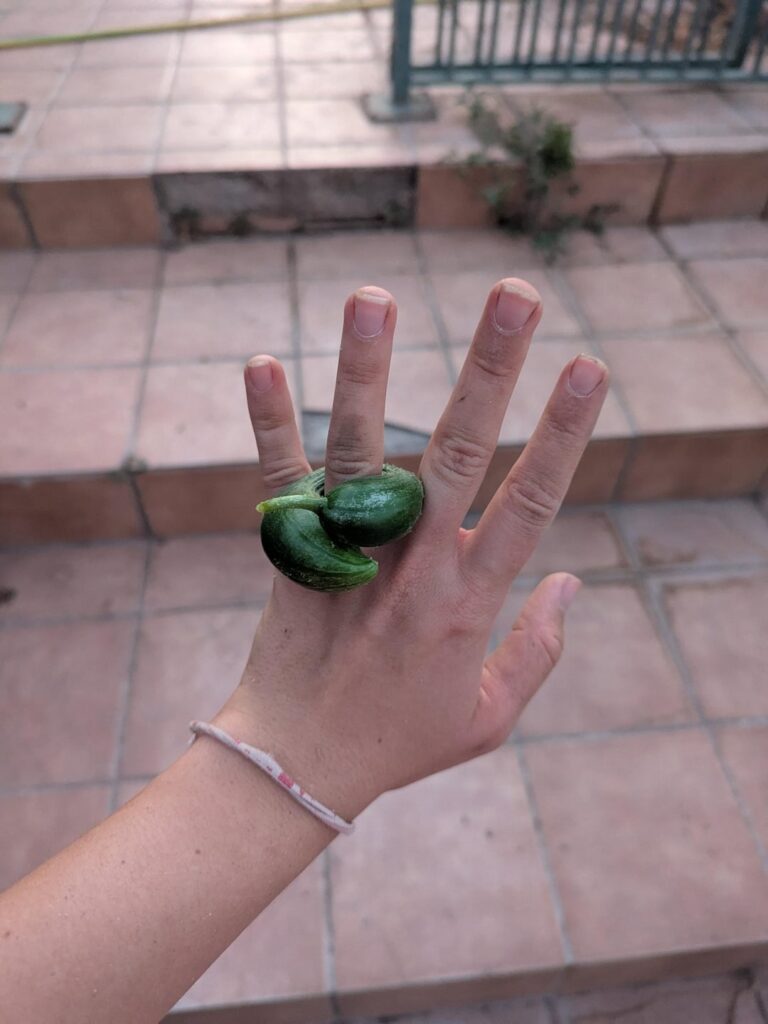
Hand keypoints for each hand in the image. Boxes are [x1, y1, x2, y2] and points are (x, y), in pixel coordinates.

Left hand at [218, 279, 607, 822]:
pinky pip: (280, 478)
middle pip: (457, 450)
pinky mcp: (294, 553)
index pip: (531, 501)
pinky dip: (270, 420)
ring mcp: (350, 553)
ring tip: (373, 297)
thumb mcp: (490, 717)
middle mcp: (413, 562)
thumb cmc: (400, 739)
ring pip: (361, 449)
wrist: (298, 762)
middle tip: (514, 294)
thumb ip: (540, 650)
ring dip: (367, 369)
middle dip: (491, 368)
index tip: (587, 366)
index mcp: (470, 599)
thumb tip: (575, 583)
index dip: (563, 432)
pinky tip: (264, 361)